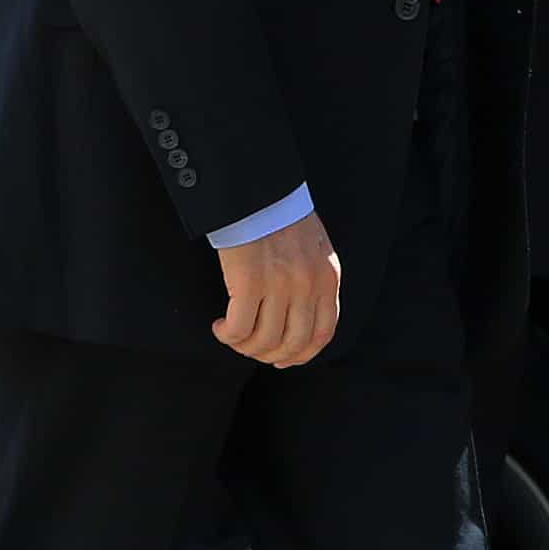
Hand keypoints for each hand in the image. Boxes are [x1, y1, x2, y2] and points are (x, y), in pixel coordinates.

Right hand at [214, 214, 340, 368]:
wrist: (257, 189)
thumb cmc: (281, 215)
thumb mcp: (315, 248)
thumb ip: (316, 281)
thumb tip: (302, 318)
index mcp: (328, 277)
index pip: (322, 334)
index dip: (301, 356)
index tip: (283, 360)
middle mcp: (308, 286)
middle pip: (292, 344)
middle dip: (269, 355)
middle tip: (251, 349)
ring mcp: (280, 286)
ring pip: (264, 341)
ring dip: (244, 346)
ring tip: (232, 335)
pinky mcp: (249, 284)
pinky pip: (239, 329)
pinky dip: (228, 335)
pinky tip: (220, 326)